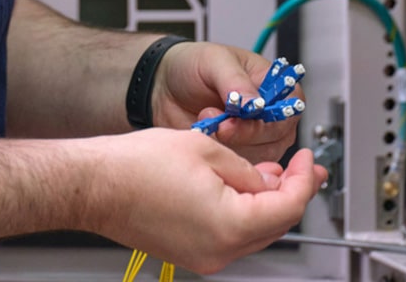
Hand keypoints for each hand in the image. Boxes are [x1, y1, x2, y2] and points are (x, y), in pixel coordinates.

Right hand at [84, 128, 326, 274]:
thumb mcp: (206, 148)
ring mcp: (203, 257)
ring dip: (265, 203)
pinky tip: (235, 187)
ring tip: (266, 172)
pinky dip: (240, 212)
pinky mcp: (188, 252)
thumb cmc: (137, 165)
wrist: (96, 185)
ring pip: (252, 232)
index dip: (304, 180)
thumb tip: (267, 180)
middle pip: (275, 226)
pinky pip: (228, 235)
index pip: (288, 207)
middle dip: (290, 193)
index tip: (309, 161)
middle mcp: (220, 251)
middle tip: (300, 168)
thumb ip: (246, 168)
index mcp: (230, 225)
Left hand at [149, 42, 302, 162]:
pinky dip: (221, 155)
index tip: (239, 116)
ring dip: (228, 143)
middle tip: (216, 119)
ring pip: (258, 156)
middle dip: (241, 132)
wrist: (163, 85)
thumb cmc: (193, 66)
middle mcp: (271, 116)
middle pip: (275, 138)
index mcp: (275, 86)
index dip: (266, 118)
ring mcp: (256, 139)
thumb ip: (236, 81)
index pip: (288, 111)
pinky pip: (240, 167)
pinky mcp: (238, 155)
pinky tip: (207, 135)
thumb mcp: (214, 61)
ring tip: (207, 121)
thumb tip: (256, 103)